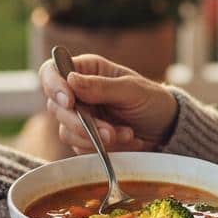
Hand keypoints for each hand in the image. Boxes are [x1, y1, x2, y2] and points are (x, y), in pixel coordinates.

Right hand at [38, 52, 178, 154]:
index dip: (54, 85)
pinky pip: (79, 147)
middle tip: (109, 131)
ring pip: (66, 130)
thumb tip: (70, 80)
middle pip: (56, 106)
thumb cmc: (152, 100)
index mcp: (87, 70)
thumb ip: (102, 87)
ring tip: (127, 135)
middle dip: (82, 123)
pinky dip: (102, 148)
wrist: (165, 128)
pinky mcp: (84, 138)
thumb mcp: (132, 90)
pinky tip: (126, 141)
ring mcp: (79, 116)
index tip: (69, 102)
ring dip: (95, 138)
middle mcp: (78, 91)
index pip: (52, 71)